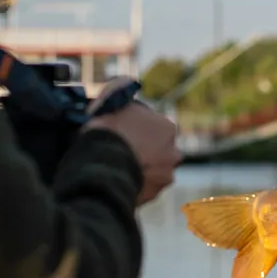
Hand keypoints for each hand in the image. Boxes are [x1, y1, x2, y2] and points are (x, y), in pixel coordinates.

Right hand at [84, 77, 181, 205]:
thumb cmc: (107, 131)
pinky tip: (121, 180)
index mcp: (166, 128)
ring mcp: (165, 176)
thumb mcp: (111, 100)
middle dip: (145, 151)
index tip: (123, 133)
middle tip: (123, 152)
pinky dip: (136, 185)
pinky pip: (145, 188)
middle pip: (158, 150)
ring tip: (120, 168)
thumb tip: (125, 82)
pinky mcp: (154, 195)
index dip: (136, 129)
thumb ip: (120, 89)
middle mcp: (173, 152)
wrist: (103, 167)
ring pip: (154, 171)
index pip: (154, 127)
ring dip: (142, 169)